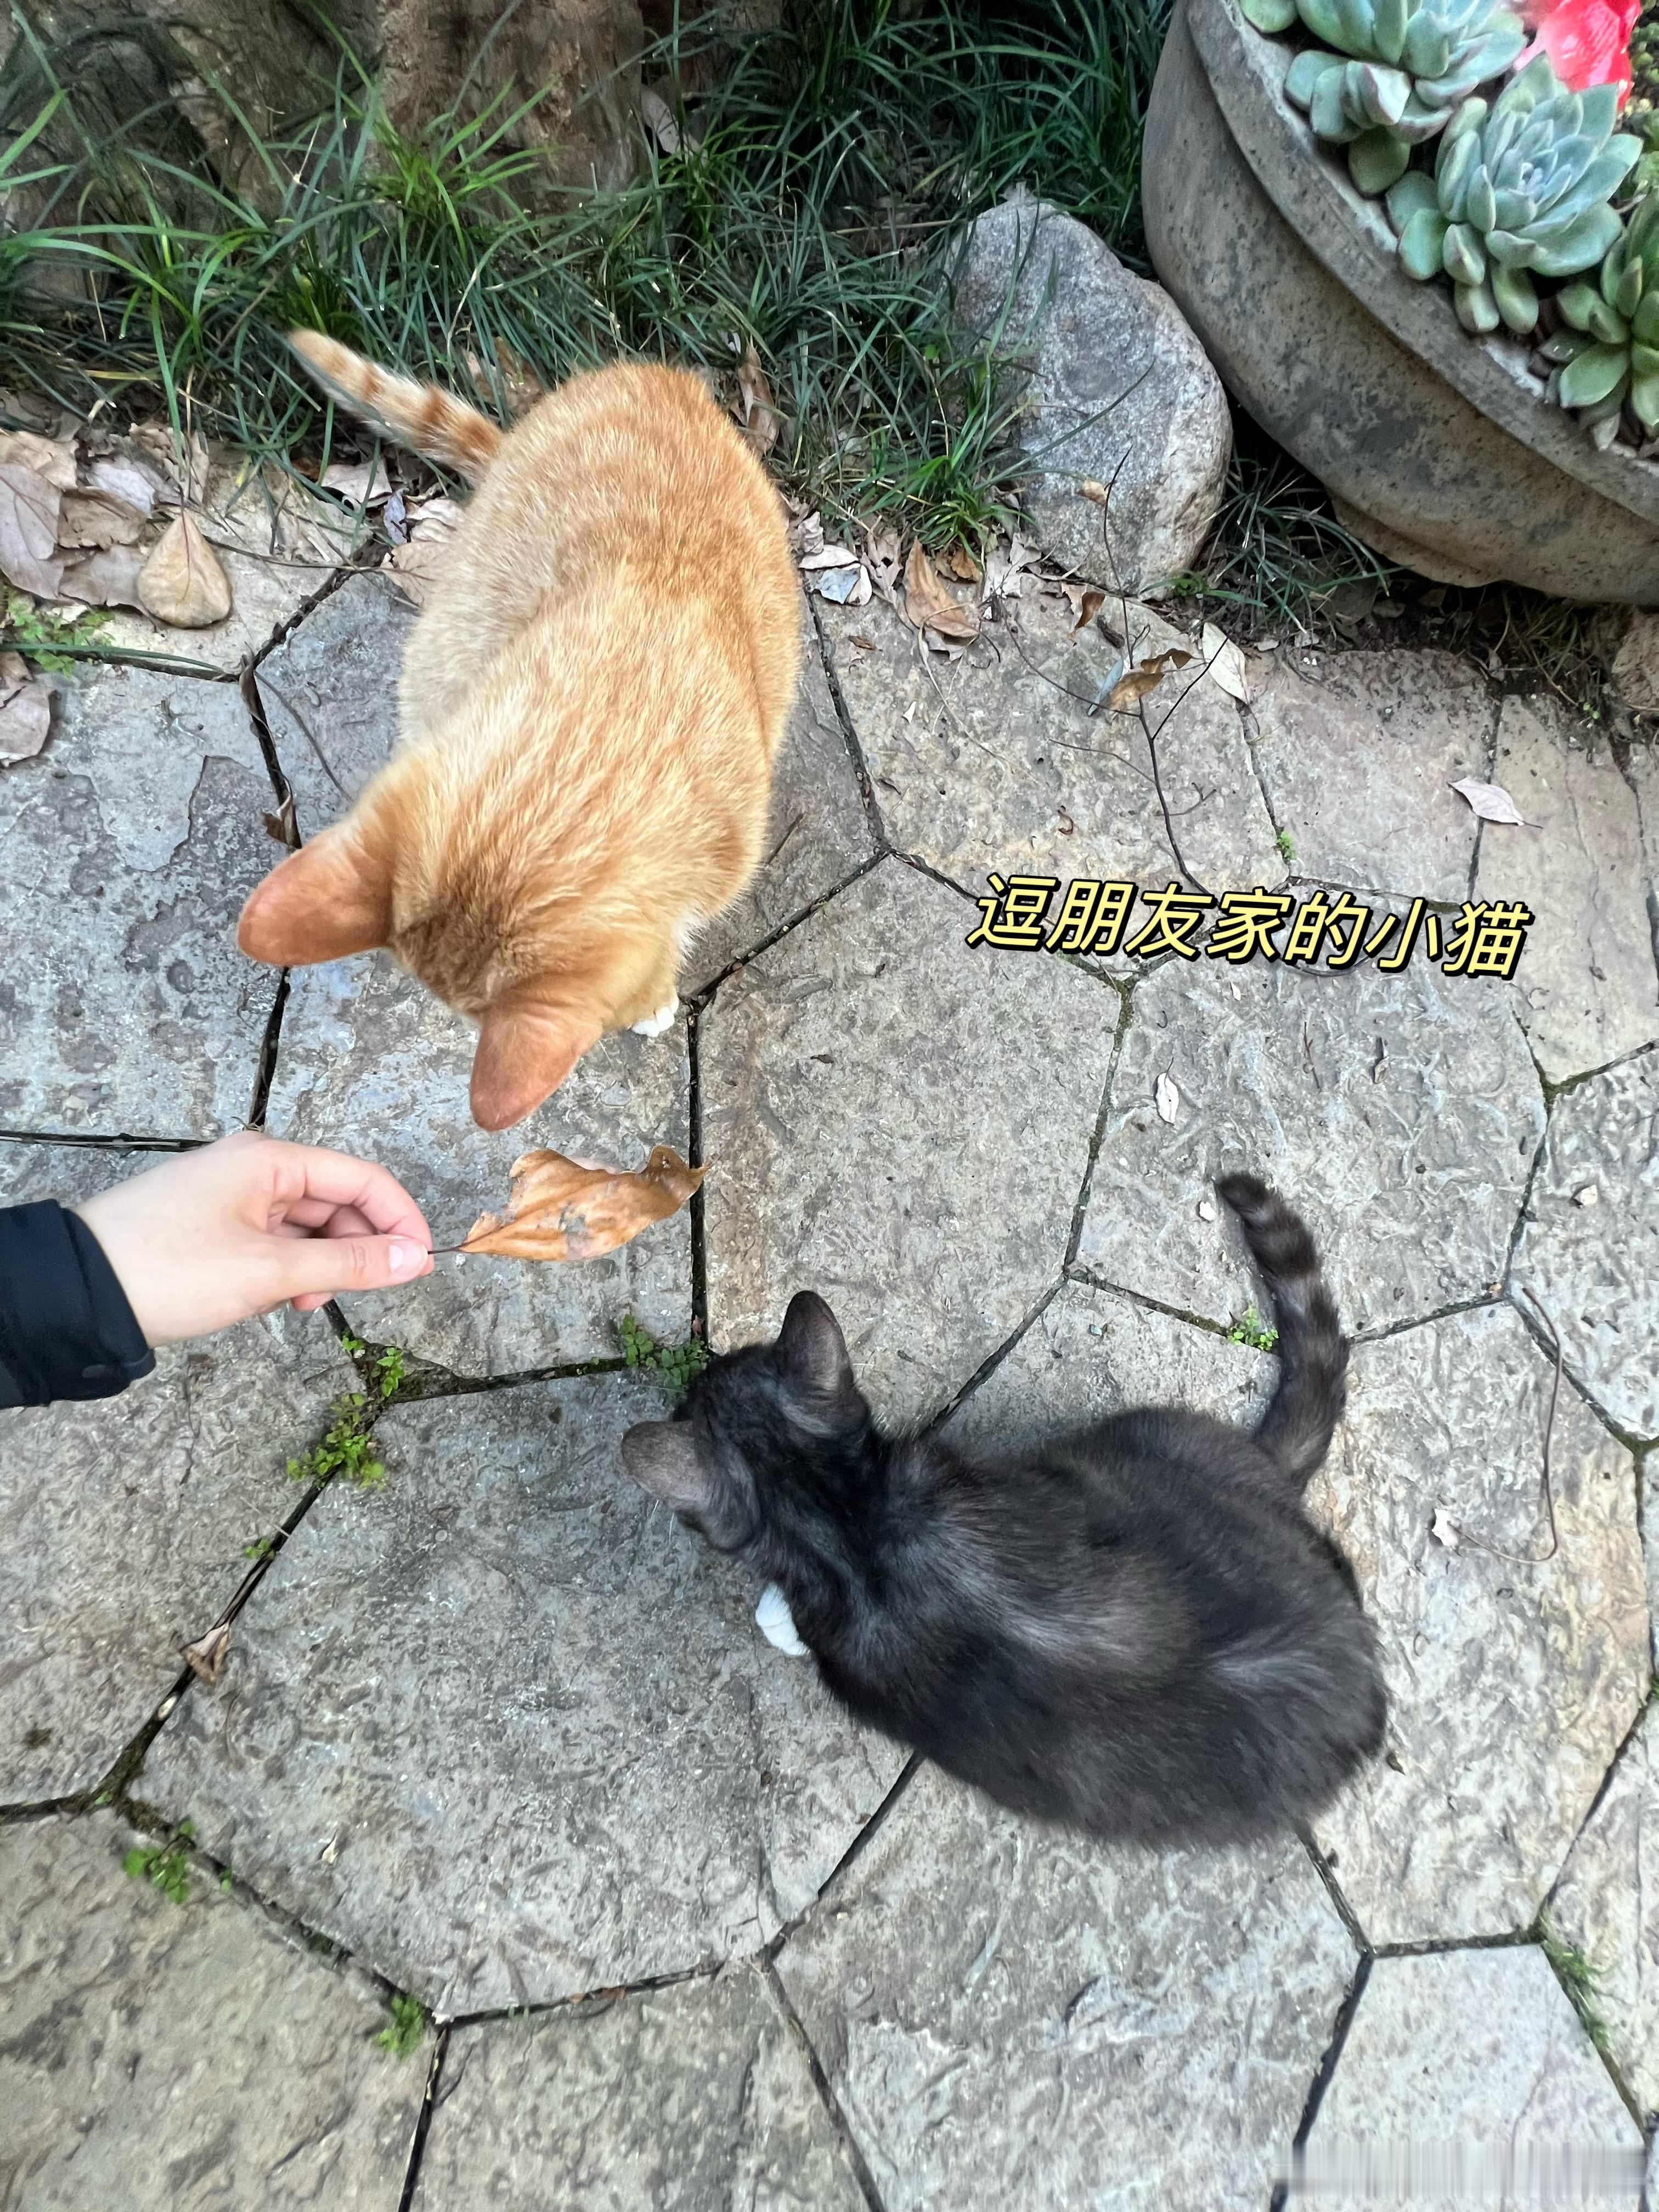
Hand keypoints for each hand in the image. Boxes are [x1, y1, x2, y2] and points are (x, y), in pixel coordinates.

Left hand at [74, 1130, 433, 1346]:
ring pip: (306, 1228)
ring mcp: (231, 1196)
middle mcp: (253, 1168)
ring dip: (320, 1267)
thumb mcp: (271, 1273)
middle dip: (357, 1249)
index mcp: (269, 1159)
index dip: (401, 1220)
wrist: (79, 1295)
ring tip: (303, 1305)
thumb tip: (414, 1259)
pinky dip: (288, 1272)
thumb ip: (350, 1264)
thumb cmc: (168, 1270)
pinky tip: (277, 1301)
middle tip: (364, 1293)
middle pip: (336, 1202)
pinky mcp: (213, 1225)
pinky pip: (274, 1242)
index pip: (363, 1179)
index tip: (422, 1264)